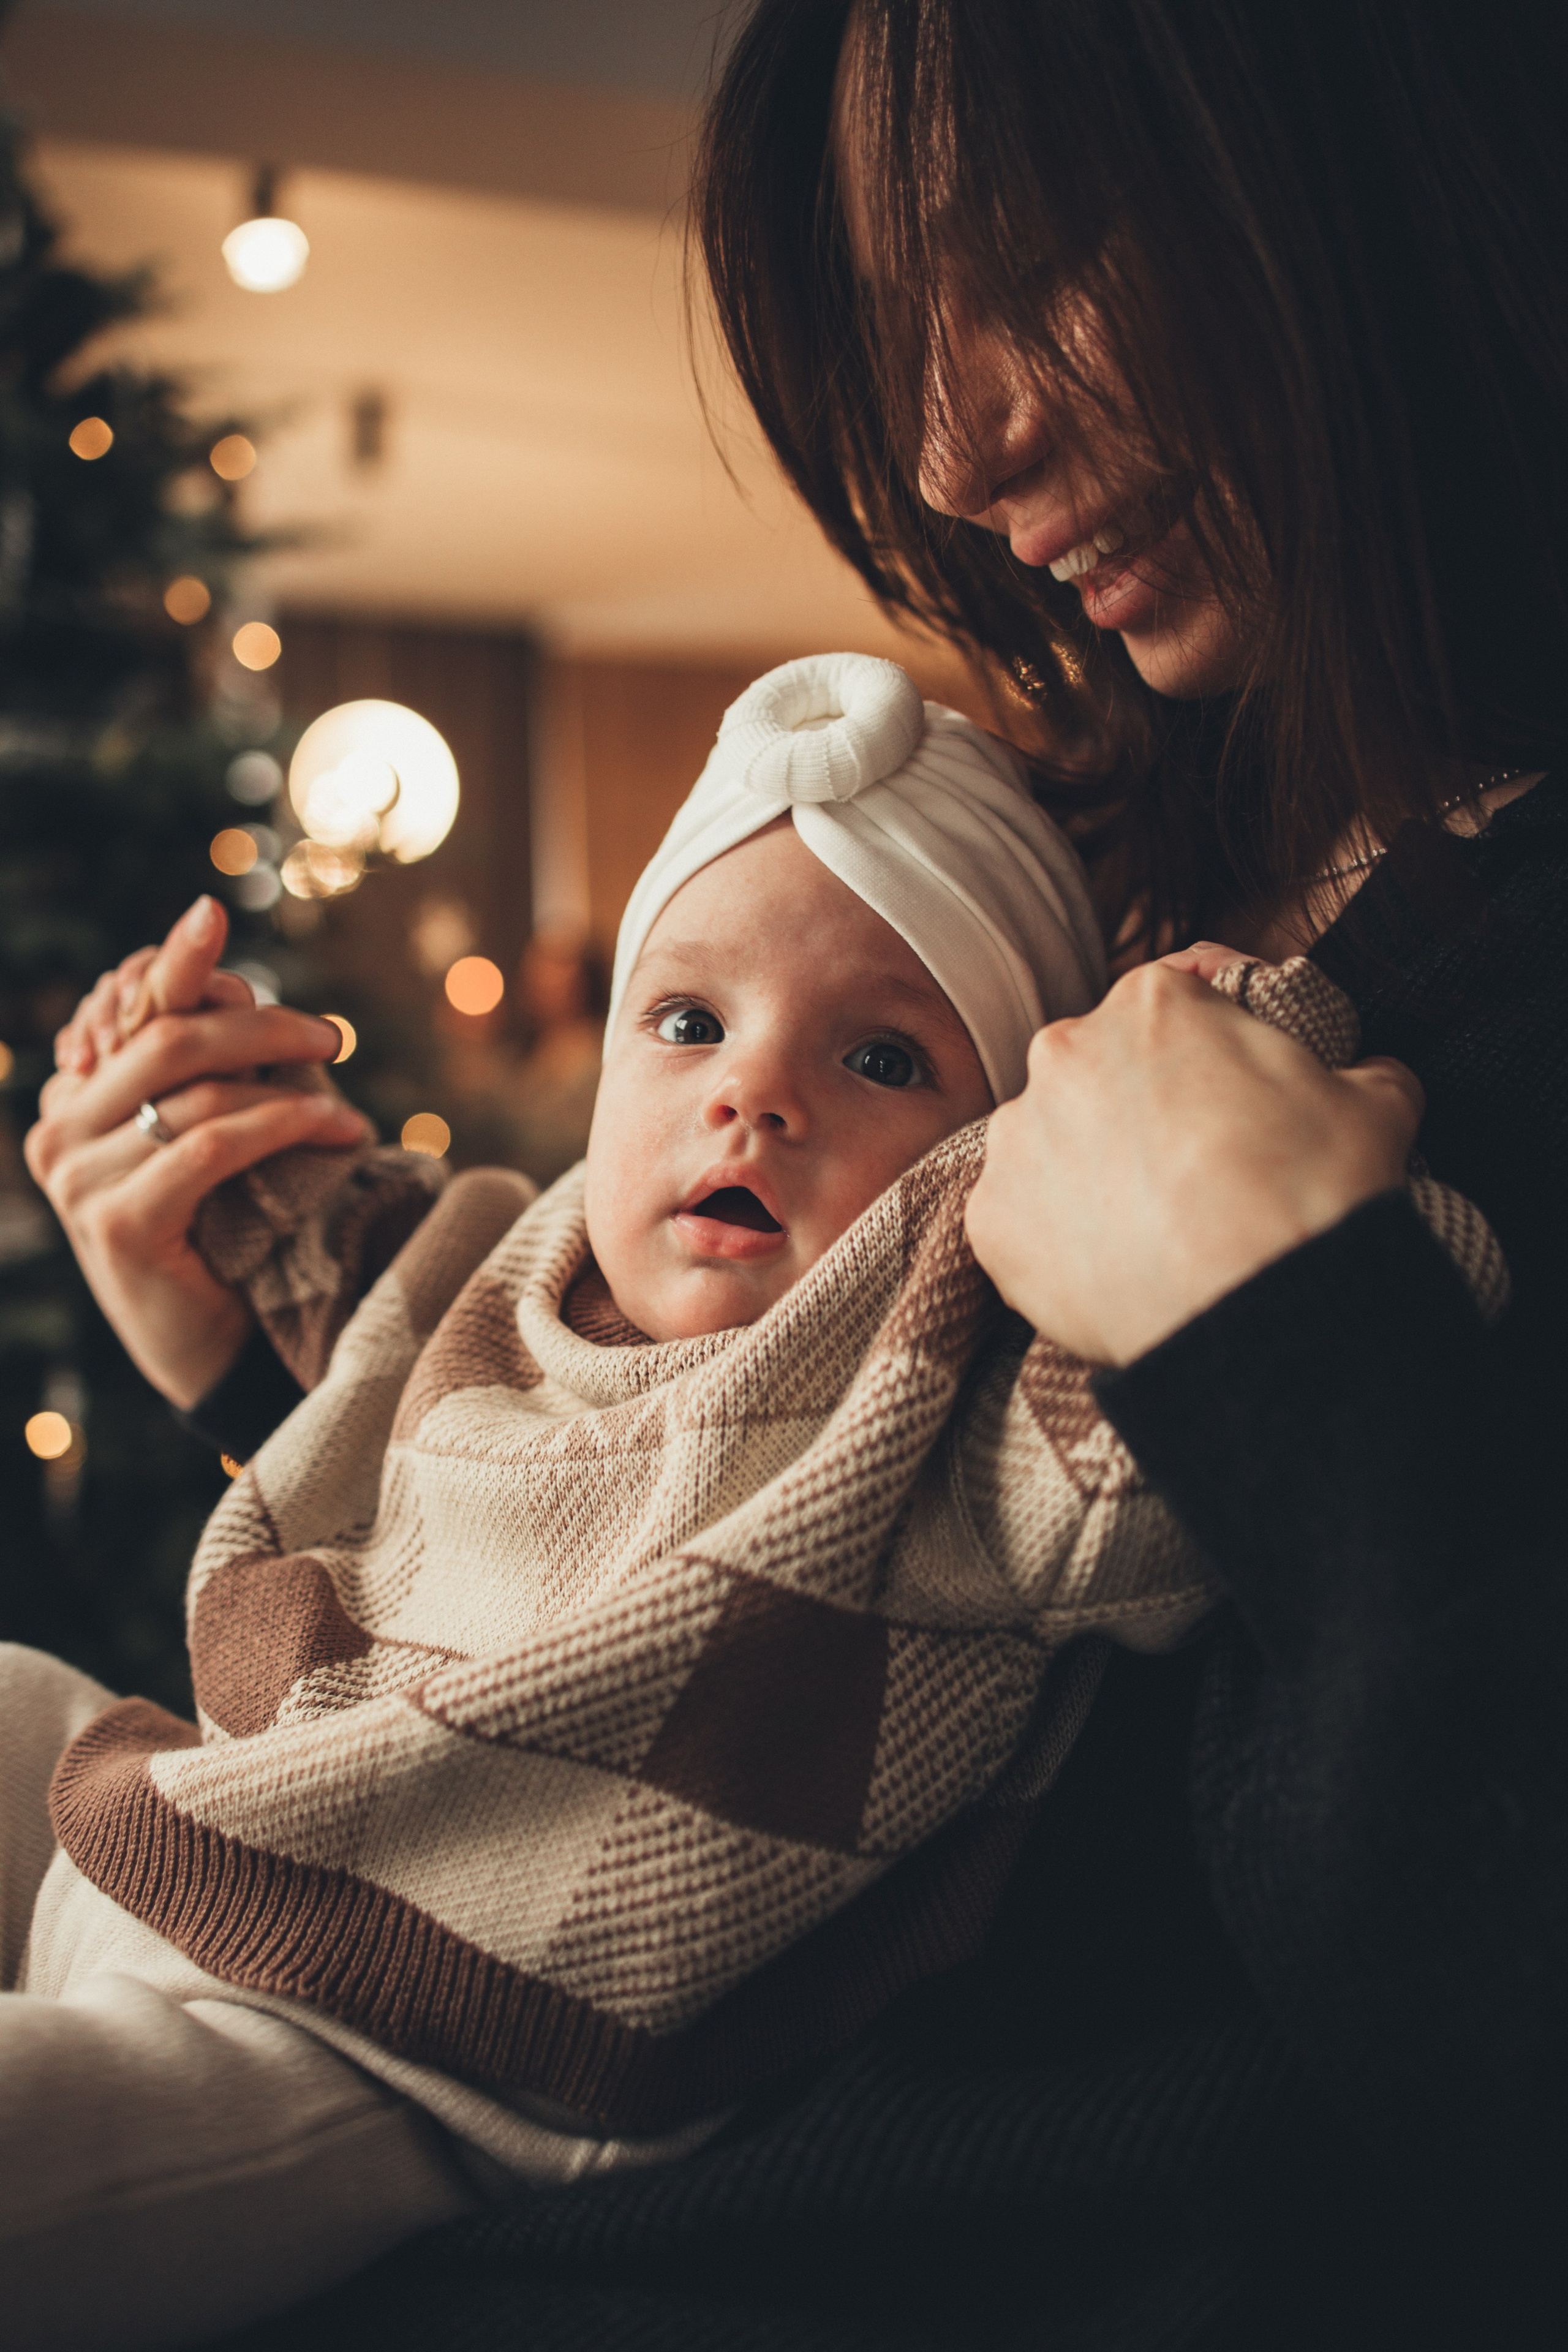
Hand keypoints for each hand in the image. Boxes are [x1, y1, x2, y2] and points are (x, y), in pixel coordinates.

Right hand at [26, 897, 367, 1407]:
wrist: (209, 1347)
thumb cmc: (217, 1231)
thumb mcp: (205, 1132)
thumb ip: (201, 1061)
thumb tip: (221, 961)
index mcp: (71, 1099)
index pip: (124, 1009)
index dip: (172, 963)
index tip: (213, 914)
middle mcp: (57, 1130)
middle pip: (166, 1038)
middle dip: (257, 1024)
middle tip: (329, 1035)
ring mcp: (77, 1178)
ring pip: (197, 1092)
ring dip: (288, 1087)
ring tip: (347, 1102)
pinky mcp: (117, 1222)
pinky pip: (212, 1146)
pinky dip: (283, 1127)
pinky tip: (337, 1128)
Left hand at [965, 948, 1423, 1365]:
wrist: (1257, 1312)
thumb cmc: (1312, 1193)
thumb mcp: (1373, 1105)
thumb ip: (1362, 1071)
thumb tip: (1372, 1077)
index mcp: (1151, 1003)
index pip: (1176, 1002)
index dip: (1213, 1048)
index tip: (1233, 1093)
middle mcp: (1064, 1052)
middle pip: (1103, 1071)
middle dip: (1142, 1109)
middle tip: (1196, 1171)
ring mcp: (1017, 1137)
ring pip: (1054, 1144)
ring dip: (1092, 1172)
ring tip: (1154, 1229)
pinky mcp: (990, 1221)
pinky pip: (1022, 1221)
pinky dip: (1059, 1241)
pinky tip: (1113, 1268)